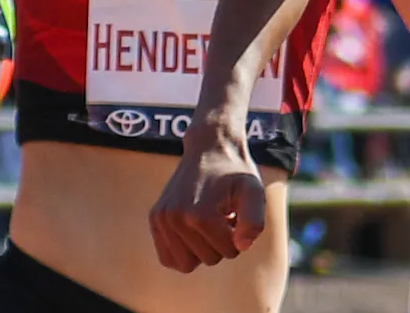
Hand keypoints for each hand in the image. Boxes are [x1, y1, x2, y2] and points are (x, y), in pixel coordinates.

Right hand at [150, 127, 266, 272]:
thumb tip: (240, 246)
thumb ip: (254, 220)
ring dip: (202, 247)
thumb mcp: (254, 191)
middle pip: (208, 259)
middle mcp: (175, 218)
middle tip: (221, 213)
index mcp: (200, 215)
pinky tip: (192, 229)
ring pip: (187, 264)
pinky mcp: (155, 219)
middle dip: (221, 241)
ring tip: (208, 220)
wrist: (210, 147)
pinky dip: (183, 251)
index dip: (239, 234)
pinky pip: (168, 259)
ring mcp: (162, 219)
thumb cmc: (235, 172)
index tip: (235, 212)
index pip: (229, 252)